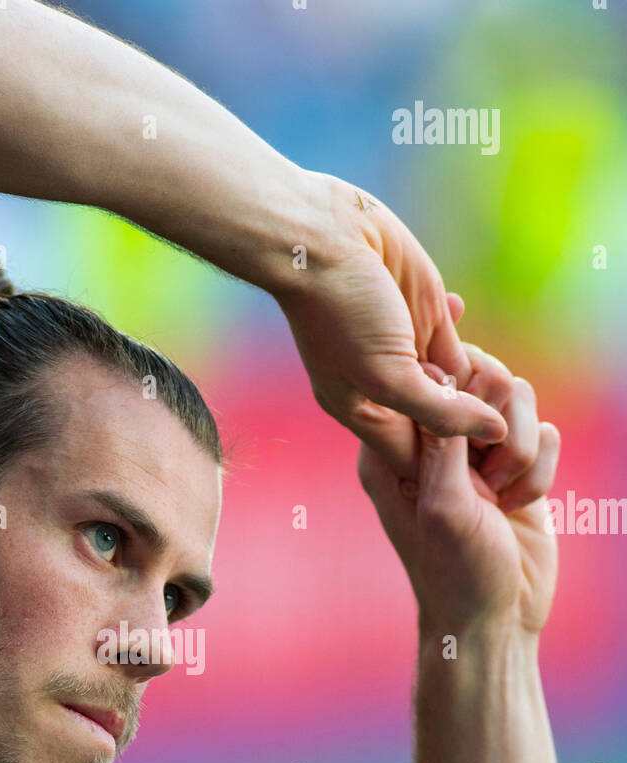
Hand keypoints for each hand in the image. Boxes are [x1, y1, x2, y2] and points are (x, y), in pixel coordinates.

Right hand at [274, 173, 508, 480]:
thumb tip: (496, 433)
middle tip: (498, 419)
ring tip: (497, 384)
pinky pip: (462, 351)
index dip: (445, 465)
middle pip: (439, 427)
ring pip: (458, 390)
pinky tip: (486, 354)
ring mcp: (408, 355)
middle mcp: (386, 391)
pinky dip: (479, 355)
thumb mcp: (389, 375)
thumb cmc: (342, 313)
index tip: (483, 466)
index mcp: (364, 414)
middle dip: (468, 425)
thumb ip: (441, 411)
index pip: (414, 457)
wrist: (323, 237)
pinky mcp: (427, 320)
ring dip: (480, 388)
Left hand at [357, 362, 560, 636]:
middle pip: (480, 378)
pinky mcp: (515, 467)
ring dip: (522, 451)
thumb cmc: (456, 572)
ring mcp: (477, 453)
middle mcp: (433, 444)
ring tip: (503, 497)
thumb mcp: (444, 506)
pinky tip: (520, 506)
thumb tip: (439, 375)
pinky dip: (541, 469)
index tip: (471, 436)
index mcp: (394, 449)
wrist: (495, 619)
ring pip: (519, 401)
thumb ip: (442, 443)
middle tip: (491, 474)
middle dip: (498, 423)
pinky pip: (545, 434)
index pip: (426, 378)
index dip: (459, 390)